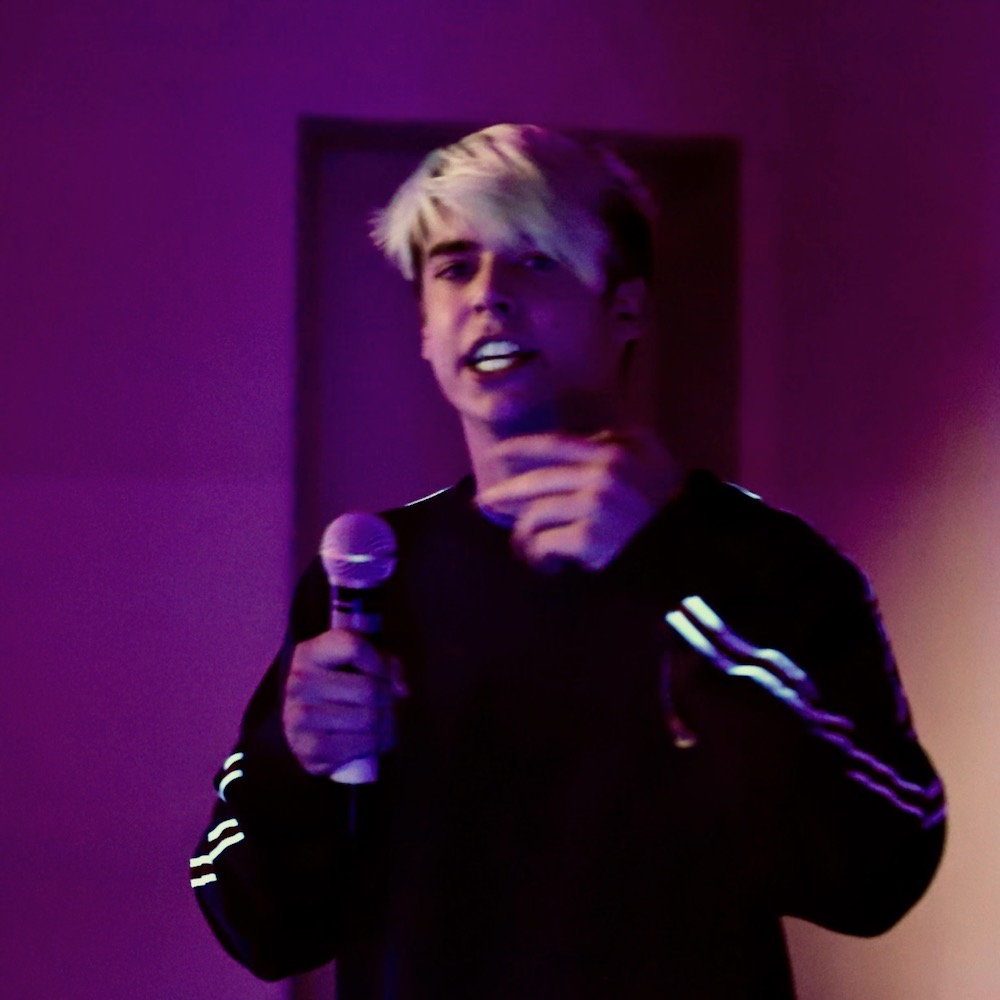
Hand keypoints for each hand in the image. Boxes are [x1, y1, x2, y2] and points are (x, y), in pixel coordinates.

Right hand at [282, 629, 406, 776]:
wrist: (313, 726)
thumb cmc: (346, 686)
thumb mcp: (366, 662)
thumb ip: (388, 664)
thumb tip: (401, 690)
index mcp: (309, 653)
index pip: (354, 647)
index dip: (380, 662)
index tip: (384, 674)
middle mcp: (298, 682)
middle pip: (369, 689)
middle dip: (390, 699)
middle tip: (392, 703)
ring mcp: (299, 717)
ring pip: (369, 719)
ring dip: (389, 723)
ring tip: (388, 721)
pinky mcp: (308, 749)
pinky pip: (361, 745)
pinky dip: (379, 743)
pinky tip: (378, 738)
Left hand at [476, 428, 680, 570]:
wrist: (695, 549)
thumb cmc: (674, 507)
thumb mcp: (654, 459)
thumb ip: (620, 444)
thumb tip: (586, 441)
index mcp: (615, 452)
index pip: (556, 444)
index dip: (522, 448)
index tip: (498, 454)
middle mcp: (602, 474)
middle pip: (537, 482)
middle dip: (505, 494)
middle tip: (484, 503)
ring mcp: (594, 506)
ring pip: (536, 516)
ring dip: (525, 535)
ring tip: (526, 547)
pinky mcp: (589, 539)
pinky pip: (545, 544)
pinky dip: (541, 556)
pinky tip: (547, 563)